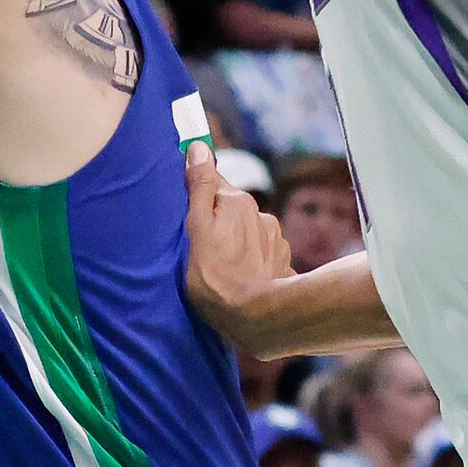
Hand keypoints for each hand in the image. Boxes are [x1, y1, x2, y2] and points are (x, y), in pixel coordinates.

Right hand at [184, 141, 290, 337]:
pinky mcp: (282, 261)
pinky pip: (261, 252)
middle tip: (198, 246)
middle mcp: (260, 214)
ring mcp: (274, 239)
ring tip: (221, 266)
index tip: (185, 210)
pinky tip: (241, 277)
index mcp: (237, 202)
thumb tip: (198, 148)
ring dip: (236, 241)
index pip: (212, 182)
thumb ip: (199, 188)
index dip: (196, 192)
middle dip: (217, 220)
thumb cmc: (217, 278)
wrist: (259, 318)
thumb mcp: (196, 230)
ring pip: (247, 231)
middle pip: (230, 208)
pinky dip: (251, 259)